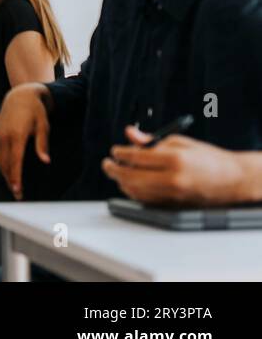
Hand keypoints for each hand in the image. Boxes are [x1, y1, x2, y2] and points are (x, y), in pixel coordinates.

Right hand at [0, 84, 51, 199]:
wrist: (19, 96)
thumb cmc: (34, 110)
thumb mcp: (43, 126)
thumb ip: (42, 144)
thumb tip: (45, 160)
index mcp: (17, 135)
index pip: (15, 161)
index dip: (16, 177)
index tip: (18, 189)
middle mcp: (4, 136)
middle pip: (5, 164)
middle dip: (10, 180)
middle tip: (18, 195)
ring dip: (5, 175)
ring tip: (13, 186)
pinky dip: (0, 166)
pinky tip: (7, 172)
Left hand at [103, 126, 249, 205]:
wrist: (232, 180)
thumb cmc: (207, 157)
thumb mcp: (180, 142)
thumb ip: (151, 140)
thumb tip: (129, 134)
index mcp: (174, 159)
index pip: (137, 157)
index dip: (121, 153)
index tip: (114, 151)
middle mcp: (173, 179)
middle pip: (132, 176)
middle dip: (114, 169)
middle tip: (107, 164)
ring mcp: (173, 195)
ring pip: (136, 191)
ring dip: (121, 181)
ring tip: (117, 172)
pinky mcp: (174, 204)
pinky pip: (145, 200)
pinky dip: (133, 191)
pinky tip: (129, 183)